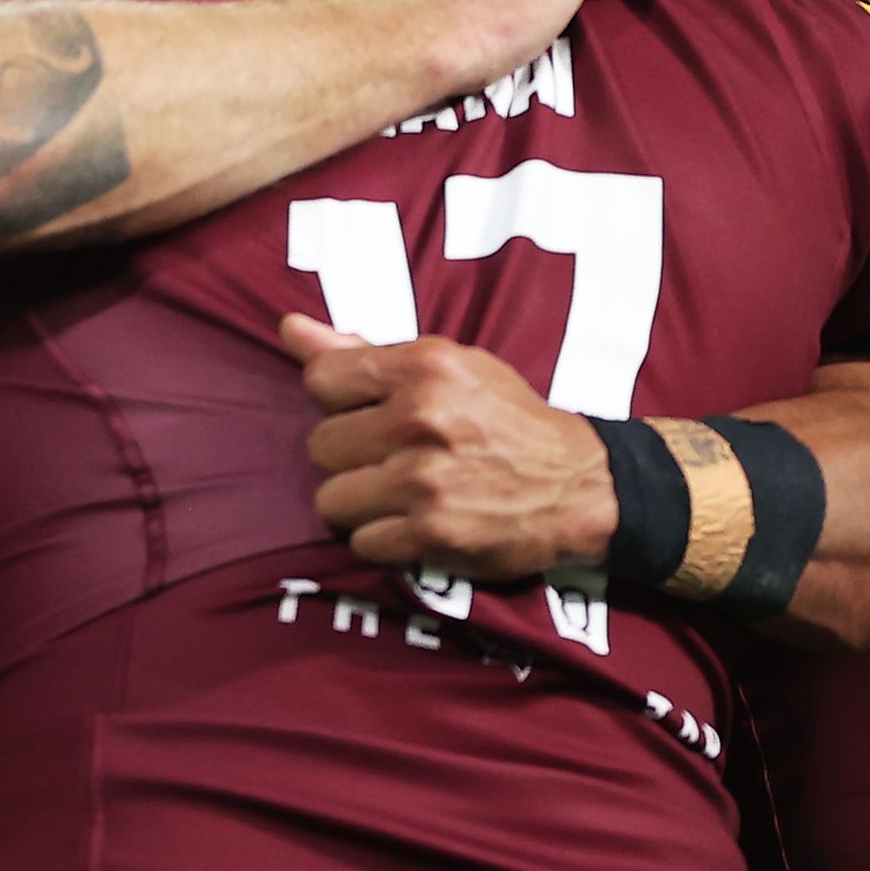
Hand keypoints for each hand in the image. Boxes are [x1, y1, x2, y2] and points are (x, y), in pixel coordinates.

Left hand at [278, 318, 616, 578]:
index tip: (365, 413)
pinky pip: (361, 542)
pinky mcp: (432, 535)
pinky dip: (382, 539)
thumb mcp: (447, 367)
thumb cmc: (504, 419)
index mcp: (423, 367)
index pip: (320, 379)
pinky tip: (412, 524)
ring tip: (396, 494)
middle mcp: (419, 419)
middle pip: (320, 445)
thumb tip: (289, 328)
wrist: (579, 485)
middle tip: (388, 458)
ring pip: (331, 500)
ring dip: (359, 503)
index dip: (336, 401)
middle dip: (349, 456)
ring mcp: (423, 481)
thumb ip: (364, 354)